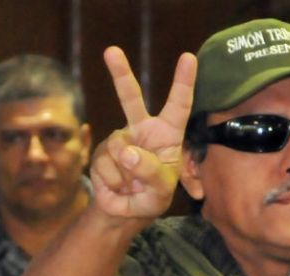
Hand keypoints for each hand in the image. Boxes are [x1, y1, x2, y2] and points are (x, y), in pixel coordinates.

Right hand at [90, 46, 196, 221]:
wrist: (127, 210)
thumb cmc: (154, 196)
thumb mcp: (161, 190)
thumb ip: (150, 172)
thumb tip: (126, 150)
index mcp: (167, 134)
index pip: (179, 105)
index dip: (184, 82)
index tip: (189, 58)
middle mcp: (142, 130)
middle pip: (131, 98)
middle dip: (120, 74)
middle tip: (111, 51)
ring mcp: (119, 139)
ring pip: (119, 148)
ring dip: (126, 174)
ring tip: (132, 185)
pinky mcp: (100, 152)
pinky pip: (105, 164)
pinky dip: (113, 182)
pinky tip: (118, 186)